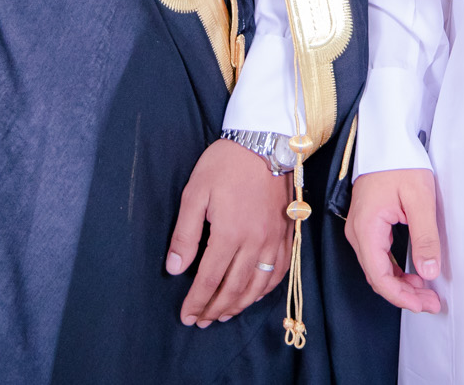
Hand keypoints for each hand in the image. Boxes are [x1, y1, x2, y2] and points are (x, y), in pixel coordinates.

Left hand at [167, 138, 292, 326]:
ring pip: (258, 286)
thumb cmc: (225, 165)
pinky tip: (253, 295)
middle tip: (201, 321)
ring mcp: (275, 240)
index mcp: (229, 233)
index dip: (197, 302)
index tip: (187, 316)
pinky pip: (280, 272)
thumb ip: (185, 235)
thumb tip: (174, 269)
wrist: (264, 142)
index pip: (209, 280)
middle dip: (215, 309)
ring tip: (223, 315)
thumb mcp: (194, 194)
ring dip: (239, 305)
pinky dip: (265, 290)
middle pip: (234, 288)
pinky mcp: (288, 235)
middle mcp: (255, 242)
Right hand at [345, 169, 441, 313]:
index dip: (401, 296)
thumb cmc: (402, 164)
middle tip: (431, 302)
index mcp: (367, 228)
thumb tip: (429, 272)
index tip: (423, 304)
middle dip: (403, 294)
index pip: (379, 276)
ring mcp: (360, 229)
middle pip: (376, 276)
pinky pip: (378, 257)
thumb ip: (425, 238)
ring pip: (377, 269)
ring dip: (400, 284)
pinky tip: (413, 274)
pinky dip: (394, 270)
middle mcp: (358, 232)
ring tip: (426, 292)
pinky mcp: (367, 225)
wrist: (388, 141)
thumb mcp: (420, 200)